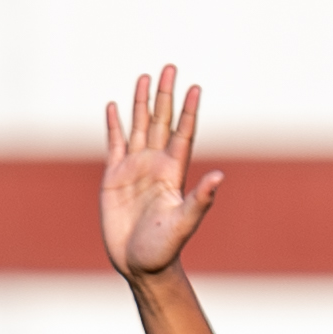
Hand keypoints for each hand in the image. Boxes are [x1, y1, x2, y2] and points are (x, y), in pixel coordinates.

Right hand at [101, 66, 224, 277]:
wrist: (139, 265)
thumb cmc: (164, 248)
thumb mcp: (184, 224)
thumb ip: (200, 200)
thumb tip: (219, 177)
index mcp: (173, 173)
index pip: (183, 134)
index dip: (189, 111)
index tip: (195, 87)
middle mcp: (155, 165)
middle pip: (161, 122)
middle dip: (165, 95)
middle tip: (170, 67)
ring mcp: (134, 169)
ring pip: (138, 127)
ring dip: (141, 103)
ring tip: (145, 77)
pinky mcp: (113, 178)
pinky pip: (114, 145)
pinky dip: (114, 125)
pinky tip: (114, 107)